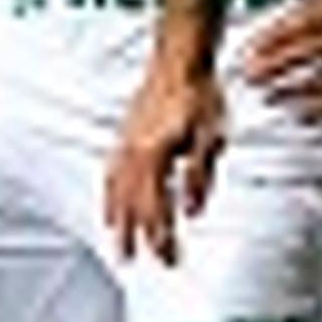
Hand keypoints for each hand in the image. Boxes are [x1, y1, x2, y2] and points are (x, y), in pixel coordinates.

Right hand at [107, 57, 226, 262]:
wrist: (180, 59)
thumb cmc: (199, 93)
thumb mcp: (211, 137)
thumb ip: (200, 176)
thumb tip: (192, 210)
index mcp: (156, 155)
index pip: (156, 208)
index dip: (161, 237)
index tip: (169, 259)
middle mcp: (134, 152)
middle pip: (132, 205)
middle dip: (136, 237)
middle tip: (137, 263)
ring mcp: (125, 143)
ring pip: (116, 191)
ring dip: (118, 221)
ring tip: (118, 244)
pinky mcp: (124, 135)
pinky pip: (111, 173)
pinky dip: (109, 195)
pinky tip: (111, 205)